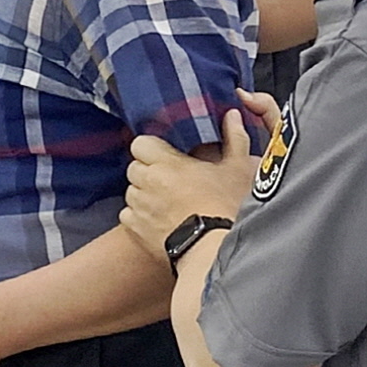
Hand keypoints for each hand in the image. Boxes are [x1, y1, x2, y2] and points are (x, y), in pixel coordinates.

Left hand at [120, 93, 279, 249]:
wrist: (215, 251)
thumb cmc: (227, 209)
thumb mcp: (237, 170)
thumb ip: (234, 138)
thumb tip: (232, 115)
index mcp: (167, 163)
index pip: (140, 143)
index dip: (152, 148)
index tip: (166, 156)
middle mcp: (147, 182)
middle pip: (134, 167)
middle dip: (148, 172)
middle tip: (170, 181)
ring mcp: (139, 207)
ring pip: (131, 192)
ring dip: (144, 194)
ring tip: (167, 202)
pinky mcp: (135, 229)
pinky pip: (128, 216)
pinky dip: (139, 217)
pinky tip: (159, 221)